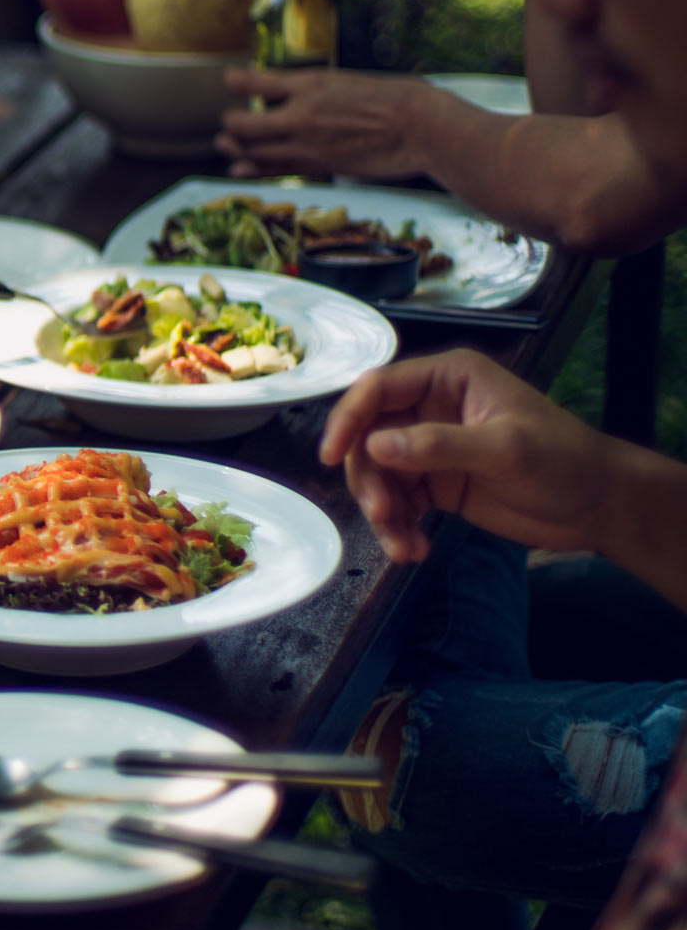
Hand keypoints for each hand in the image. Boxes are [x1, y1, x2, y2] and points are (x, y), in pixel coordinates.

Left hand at [217, 68, 439, 178]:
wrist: (421, 126)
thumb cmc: (396, 99)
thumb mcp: (350, 80)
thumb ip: (320, 88)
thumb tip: (299, 90)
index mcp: (313, 82)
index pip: (259, 81)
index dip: (237, 82)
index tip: (228, 80)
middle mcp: (302, 112)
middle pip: (245, 124)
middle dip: (232, 125)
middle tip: (228, 124)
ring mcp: (307, 143)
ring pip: (255, 151)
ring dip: (235, 149)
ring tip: (225, 146)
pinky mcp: (319, 165)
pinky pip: (276, 170)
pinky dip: (253, 170)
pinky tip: (238, 170)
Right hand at [319, 349, 620, 561]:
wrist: (600, 507)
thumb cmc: (563, 462)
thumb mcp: (503, 449)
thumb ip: (438, 445)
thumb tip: (374, 447)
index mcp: (447, 379)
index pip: (378, 389)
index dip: (348, 419)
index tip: (330, 457)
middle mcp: (430, 408)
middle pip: (368, 438)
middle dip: (371, 481)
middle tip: (384, 516)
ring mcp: (431, 448)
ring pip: (379, 476)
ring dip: (383, 513)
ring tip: (405, 547)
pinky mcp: (437, 484)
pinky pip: (398, 503)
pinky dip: (398, 528)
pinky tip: (413, 550)